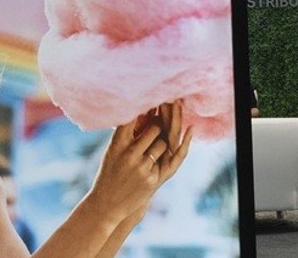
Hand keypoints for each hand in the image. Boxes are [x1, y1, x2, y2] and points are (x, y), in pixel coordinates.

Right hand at [87, 100, 192, 221]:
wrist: (108, 202)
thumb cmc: (110, 170)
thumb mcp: (113, 150)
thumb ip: (128, 132)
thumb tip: (146, 111)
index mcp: (117, 143)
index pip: (133, 117)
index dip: (144, 105)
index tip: (151, 95)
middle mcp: (130, 154)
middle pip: (154, 128)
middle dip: (159, 123)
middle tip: (162, 116)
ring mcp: (143, 167)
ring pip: (164, 142)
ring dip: (163, 140)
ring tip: (157, 140)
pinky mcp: (154, 178)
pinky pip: (171, 157)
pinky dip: (178, 145)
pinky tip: (189, 129)